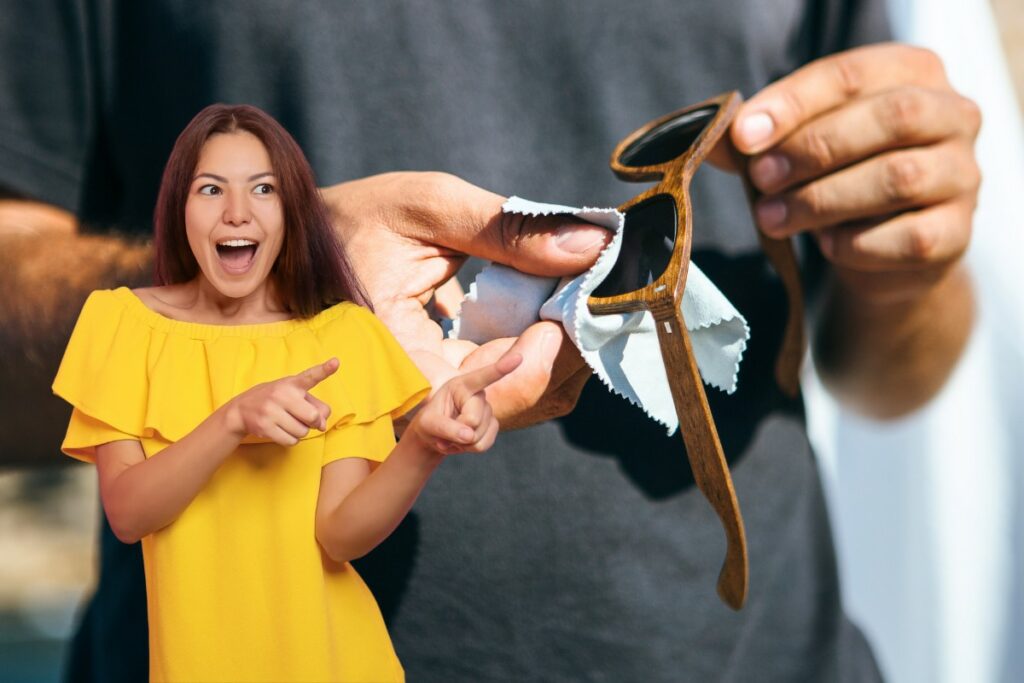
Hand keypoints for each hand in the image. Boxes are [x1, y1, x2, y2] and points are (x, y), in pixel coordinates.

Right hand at [225, 358, 337, 445]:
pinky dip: (291, 440)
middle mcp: (282, 394)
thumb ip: (316, 406)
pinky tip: (281, 430)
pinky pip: (291, 441)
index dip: (324, 369)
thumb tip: (322, 425)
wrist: (241, 409)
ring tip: (287, 422)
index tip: (336, 362)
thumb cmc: (276, 401)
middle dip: (312, 422)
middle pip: (312, 417)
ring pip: (302, 432)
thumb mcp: (294, 395)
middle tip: (303, 418)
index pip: (310, 376)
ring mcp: (271, 410)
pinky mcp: (265, 426)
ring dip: (300, 431)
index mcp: (292, 383)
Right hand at [322, 172, 609, 428]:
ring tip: (567, 307)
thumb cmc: (359, 215)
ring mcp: (425, 386)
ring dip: (548, 363)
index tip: (564, 316)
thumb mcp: (432, 206)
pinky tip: (545, 317)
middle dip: (555, 363)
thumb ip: (509, 229)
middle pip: (499, 409)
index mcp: (389, 353)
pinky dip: (529, 357)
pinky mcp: (441, 375)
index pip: (472, 393)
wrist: (315, 232)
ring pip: (505, 404)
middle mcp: (405, 386)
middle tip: (582, 305)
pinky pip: (495, 386)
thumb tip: (590, 245)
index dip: (531, 366)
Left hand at [406, 352, 522, 454]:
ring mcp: (487, 410)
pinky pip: (483, 445)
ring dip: (462, 443)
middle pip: (473, 419)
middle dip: (457, 431)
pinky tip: (461, 442)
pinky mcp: (492, 426)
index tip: (518, 357)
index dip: (501, 368)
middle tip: (443, 432)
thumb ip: (446, 427)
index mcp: (462, 385)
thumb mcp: (428, 424)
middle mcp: (478, 395)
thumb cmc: (429, 423)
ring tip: (451, 436)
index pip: (483, 376)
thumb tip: (469, 435)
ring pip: (478, 436)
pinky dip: (469, 449)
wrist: (435, 435)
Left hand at [730, 43, 979, 303]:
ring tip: (772, 218)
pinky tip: (826, 245)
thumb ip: (758, 140)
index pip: (852, 74)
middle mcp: (952, 116)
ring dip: (822, 200)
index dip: (794, 103)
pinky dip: (856, 243)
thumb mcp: (798, 148)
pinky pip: (908, 237)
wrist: (881, 253)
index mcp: (913, 73)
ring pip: (899, 178)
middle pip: (890, 117)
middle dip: (813, 148)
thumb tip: (708, 140)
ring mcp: (963, 176)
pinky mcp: (956, 234)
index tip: (745, 134)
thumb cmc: (836, 180)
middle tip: (761, 178)